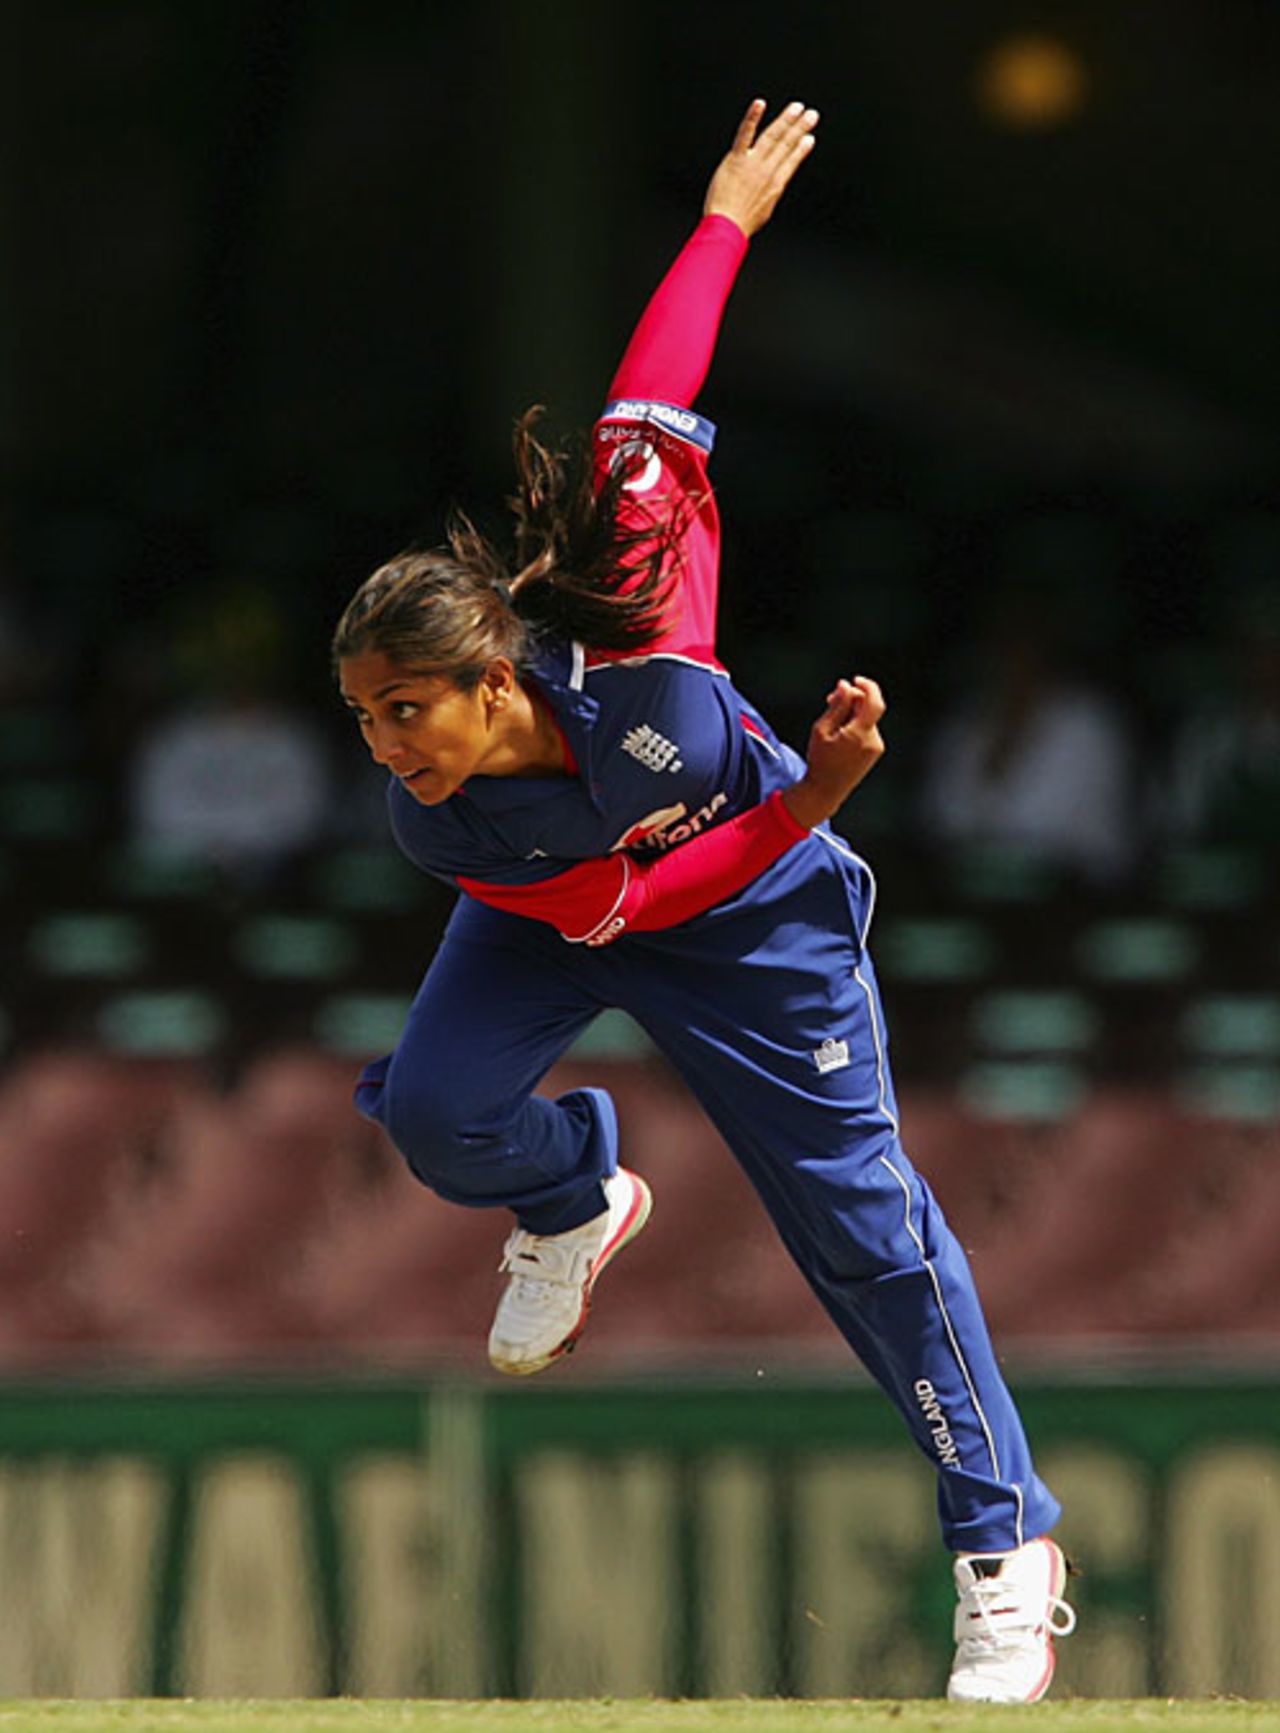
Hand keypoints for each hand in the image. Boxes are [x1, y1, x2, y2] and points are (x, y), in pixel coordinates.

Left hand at [703, 98, 818, 238]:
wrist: (727, 228)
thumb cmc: (740, 224)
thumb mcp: (764, 211)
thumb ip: (770, 193)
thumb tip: (775, 187)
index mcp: (775, 185)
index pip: (792, 161)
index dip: (801, 148)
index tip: (809, 138)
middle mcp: (767, 171)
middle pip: (786, 145)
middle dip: (800, 128)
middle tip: (811, 115)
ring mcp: (752, 163)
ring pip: (772, 136)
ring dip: (786, 120)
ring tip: (796, 108)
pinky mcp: (736, 159)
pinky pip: (745, 134)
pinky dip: (753, 117)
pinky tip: (760, 104)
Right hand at [782, 677, 886, 830]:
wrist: (826, 790)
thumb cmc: (820, 760)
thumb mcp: (822, 730)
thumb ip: (837, 706)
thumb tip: (846, 685)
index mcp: (860, 734)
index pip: (874, 702)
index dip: (867, 686)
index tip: (855, 680)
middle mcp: (873, 740)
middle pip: (869, 708)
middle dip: (852, 699)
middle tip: (830, 700)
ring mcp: (876, 747)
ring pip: (867, 718)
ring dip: (852, 713)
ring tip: (832, 721)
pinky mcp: (875, 751)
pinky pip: (868, 729)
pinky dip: (856, 724)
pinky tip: (840, 732)